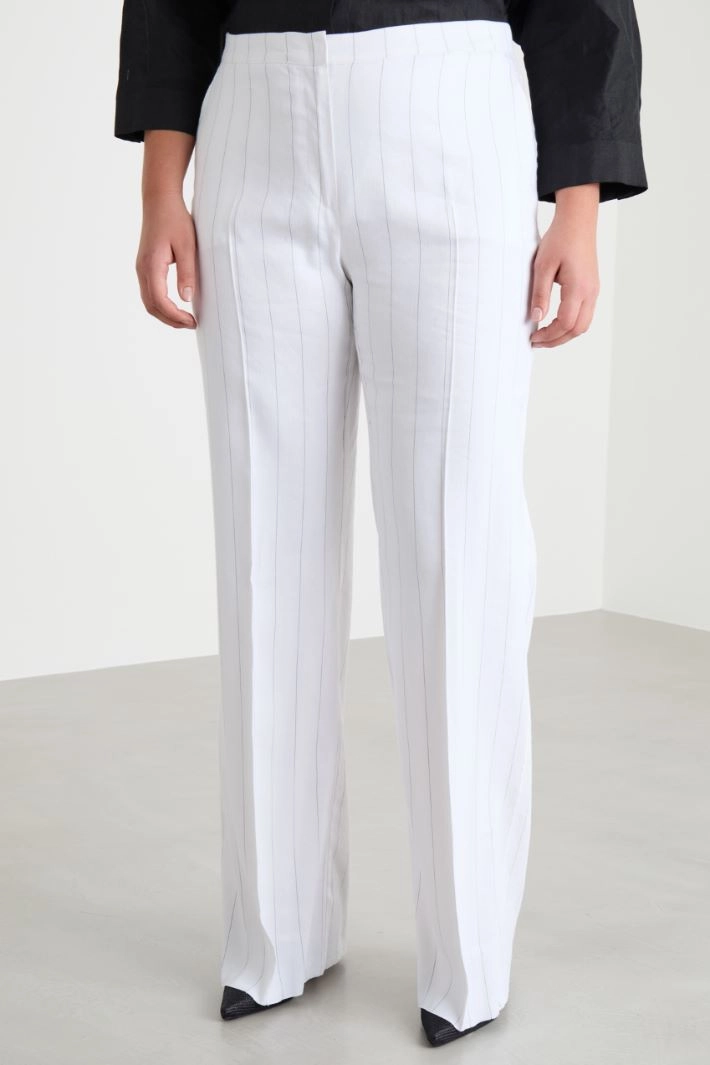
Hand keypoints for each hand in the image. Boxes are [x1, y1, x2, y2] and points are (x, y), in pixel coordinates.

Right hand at [135, 191, 197, 328]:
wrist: (159, 200)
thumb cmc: (175, 219)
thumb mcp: (187, 246)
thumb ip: (187, 272)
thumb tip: (186, 299)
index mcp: (151, 265)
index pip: (160, 301)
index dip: (175, 316)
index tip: (193, 322)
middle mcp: (142, 269)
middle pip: (151, 306)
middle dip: (170, 320)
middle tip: (191, 324)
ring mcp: (141, 268)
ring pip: (148, 301)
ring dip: (165, 315)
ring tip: (185, 319)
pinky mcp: (144, 266)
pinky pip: (149, 293)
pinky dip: (161, 305)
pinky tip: (176, 306)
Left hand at [529, 184, 599, 347]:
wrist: (578, 221)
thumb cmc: (559, 239)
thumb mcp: (542, 266)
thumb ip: (540, 294)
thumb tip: (536, 318)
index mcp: (578, 287)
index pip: (566, 324)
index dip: (549, 335)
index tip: (532, 336)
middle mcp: (591, 292)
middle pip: (577, 329)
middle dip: (557, 340)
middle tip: (536, 341)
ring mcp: (594, 290)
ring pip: (583, 325)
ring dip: (564, 334)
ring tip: (544, 335)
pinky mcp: (592, 288)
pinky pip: (585, 315)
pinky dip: (570, 325)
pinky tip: (555, 322)